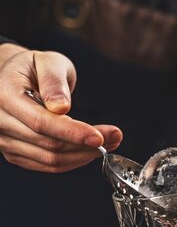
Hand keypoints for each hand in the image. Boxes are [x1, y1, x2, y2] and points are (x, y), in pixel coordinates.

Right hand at [0, 47, 122, 171]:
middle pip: (47, 145)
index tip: (99, 137)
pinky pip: (46, 165)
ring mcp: (4, 141)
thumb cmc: (34, 66)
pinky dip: (73, 160)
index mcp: (4, 95)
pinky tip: (89, 149)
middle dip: (85, 145)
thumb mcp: (47, 61)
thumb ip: (53, 82)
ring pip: (49, 160)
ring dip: (83, 155)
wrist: (18, 77)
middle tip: (115, 136)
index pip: (40, 122)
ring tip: (110, 142)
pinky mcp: (15, 152)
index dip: (72, 132)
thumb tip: (61, 107)